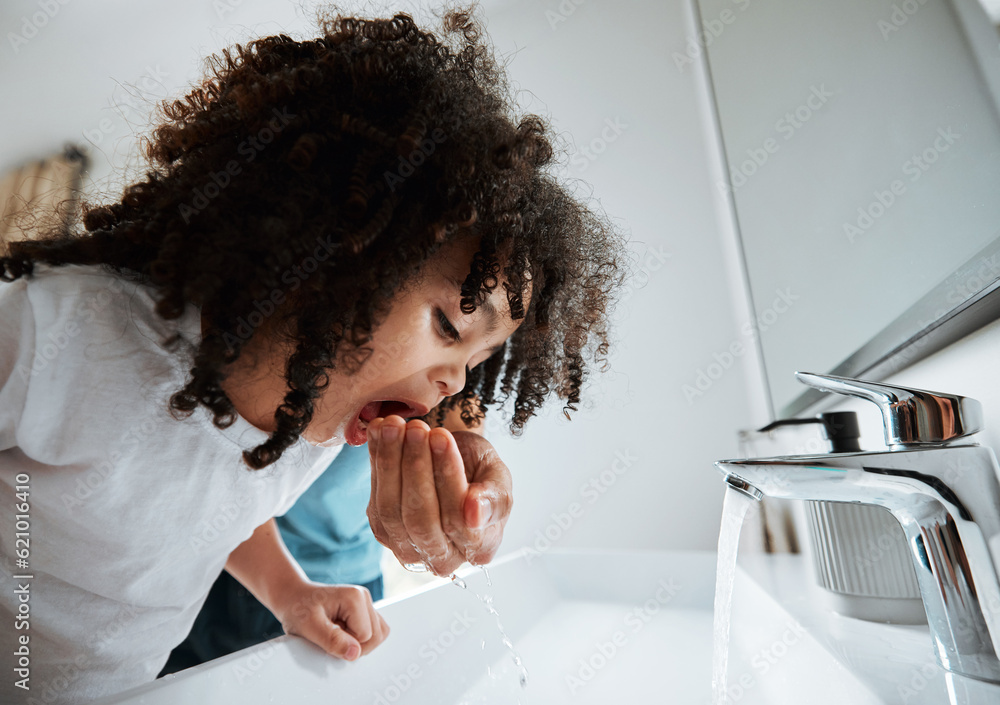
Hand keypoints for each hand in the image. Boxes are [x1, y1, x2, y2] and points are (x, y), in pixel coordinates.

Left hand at [270, 580, 388, 660]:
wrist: (292, 597)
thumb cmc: (298, 608)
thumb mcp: (309, 626)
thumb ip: (332, 640)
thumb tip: (355, 653)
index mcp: (355, 597)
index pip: (366, 637)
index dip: (345, 645)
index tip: (326, 635)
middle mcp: (364, 597)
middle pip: (376, 637)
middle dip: (353, 645)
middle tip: (330, 635)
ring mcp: (366, 603)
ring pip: (378, 635)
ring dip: (357, 642)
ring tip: (336, 633)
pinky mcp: (364, 610)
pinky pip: (374, 632)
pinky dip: (359, 638)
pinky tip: (342, 632)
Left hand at [366, 416, 512, 574]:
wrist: (457, 467)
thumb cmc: (481, 474)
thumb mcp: (498, 477)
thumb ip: (494, 497)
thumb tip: (474, 513)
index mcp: (480, 549)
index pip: (459, 519)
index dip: (448, 476)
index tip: (441, 437)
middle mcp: (444, 559)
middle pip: (421, 519)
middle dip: (416, 467)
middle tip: (417, 428)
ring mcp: (410, 549)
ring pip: (392, 511)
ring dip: (391, 462)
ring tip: (396, 425)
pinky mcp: (384, 533)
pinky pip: (375, 501)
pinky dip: (376, 462)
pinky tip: (381, 432)